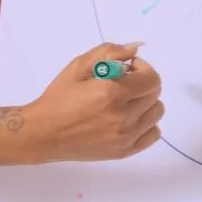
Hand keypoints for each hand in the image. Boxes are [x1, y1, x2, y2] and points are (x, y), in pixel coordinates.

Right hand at [24, 42, 163, 162]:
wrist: (46, 133)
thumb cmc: (59, 97)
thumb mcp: (77, 66)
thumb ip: (108, 52)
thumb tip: (135, 50)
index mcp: (111, 93)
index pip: (150, 77)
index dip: (142, 67)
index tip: (128, 68)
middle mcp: (123, 116)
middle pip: (155, 94)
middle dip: (142, 82)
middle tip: (123, 83)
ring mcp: (126, 137)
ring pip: (156, 113)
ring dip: (146, 102)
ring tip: (125, 101)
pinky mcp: (125, 151)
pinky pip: (153, 133)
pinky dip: (146, 123)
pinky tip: (128, 118)